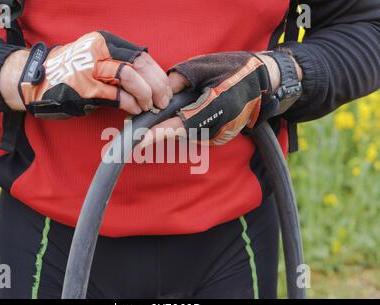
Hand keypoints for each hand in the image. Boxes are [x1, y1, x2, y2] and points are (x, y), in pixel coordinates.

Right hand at [0, 31, 171, 116]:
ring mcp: (92, 69)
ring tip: (147, 107)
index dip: (157, 75)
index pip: (141, 56)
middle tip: (161, 102)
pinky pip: (117, 96)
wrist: (33, 80)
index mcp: (105, 43)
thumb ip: (118, 65)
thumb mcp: (94, 60)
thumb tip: (148, 81)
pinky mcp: (85, 88)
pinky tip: (133, 110)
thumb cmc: (68, 73)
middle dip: (157, 87)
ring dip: (145, 95)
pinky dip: (130, 104)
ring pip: (131, 77)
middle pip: (140, 66)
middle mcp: (100, 52)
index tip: (164, 90)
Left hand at [140, 51, 284, 146]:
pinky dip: (187, 123)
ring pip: (186, 133)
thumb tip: (157, 95)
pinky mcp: (218, 138)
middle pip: (180, 132)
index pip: (180, 125)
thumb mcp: (203, 67)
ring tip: (180, 105)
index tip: (138, 141)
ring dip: (175, 123)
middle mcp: (218, 128)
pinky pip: (194, 132)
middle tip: (141, 121)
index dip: (158, 133)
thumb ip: (178, 80)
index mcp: (216, 108)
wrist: (263, 82)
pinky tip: (193, 109)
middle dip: (161, 126)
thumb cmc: (235, 70)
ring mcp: (219, 136)